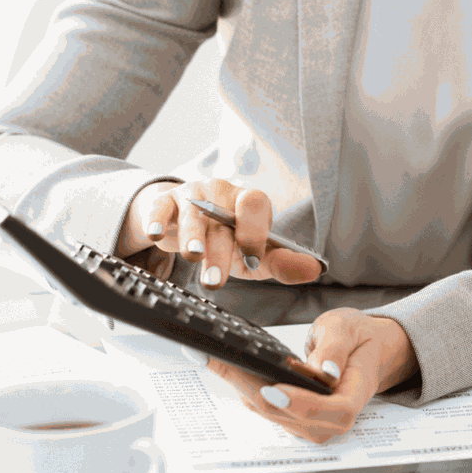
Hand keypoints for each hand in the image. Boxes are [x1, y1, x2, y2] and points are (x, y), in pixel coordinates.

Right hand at [116, 179, 323, 289]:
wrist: (188, 224)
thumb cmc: (229, 240)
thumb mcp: (256, 254)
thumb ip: (282, 262)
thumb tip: (315, 270)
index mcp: (248, 201)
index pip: (255, 205)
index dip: (254, 231)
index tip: (252, 259)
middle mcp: (221, 192)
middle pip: (221, 218)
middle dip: (220, 250)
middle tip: (216, 279)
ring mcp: (192, 194)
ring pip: (192, 213)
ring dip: (192, 236)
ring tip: (193, 256)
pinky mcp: (165, 201)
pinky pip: (160, 206)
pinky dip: (157, 220)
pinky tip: (156, 235)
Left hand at [205, 309, 418, 443]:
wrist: (366, 351)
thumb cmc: (359, 339)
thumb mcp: (350, 329)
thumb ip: (335, 348)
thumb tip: (322, 372)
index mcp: (355, 395)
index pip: (333, 411)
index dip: (303, 404)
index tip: (275, 387)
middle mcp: (332, 419)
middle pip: (291, 416)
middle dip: (253, 389)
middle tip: (221, 361)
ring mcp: (312, 423)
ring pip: (273, 414)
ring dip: (242, 388)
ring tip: (214, 359)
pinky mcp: (294, 418)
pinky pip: (267, 408)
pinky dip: (245, 388)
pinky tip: (226, 366)